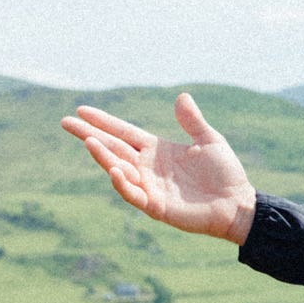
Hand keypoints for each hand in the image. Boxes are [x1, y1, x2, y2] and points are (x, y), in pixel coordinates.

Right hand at [61, 94, 256, 243]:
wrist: (238, 204)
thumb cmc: (225, 174)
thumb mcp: (209, 140)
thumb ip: (193, 121)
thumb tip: (182, 96)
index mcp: (157, 150)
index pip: (123, 133)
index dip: (104, 122)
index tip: (81, 110)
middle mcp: (148, 167)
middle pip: (113, 148)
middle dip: (89, 135)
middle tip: (66, 122)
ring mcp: (149, 186)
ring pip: (118, 169)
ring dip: (103, 156)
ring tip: (89, 141)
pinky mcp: (156, 206)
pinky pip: (134, 194)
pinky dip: (122, 183)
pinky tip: (114, 169)